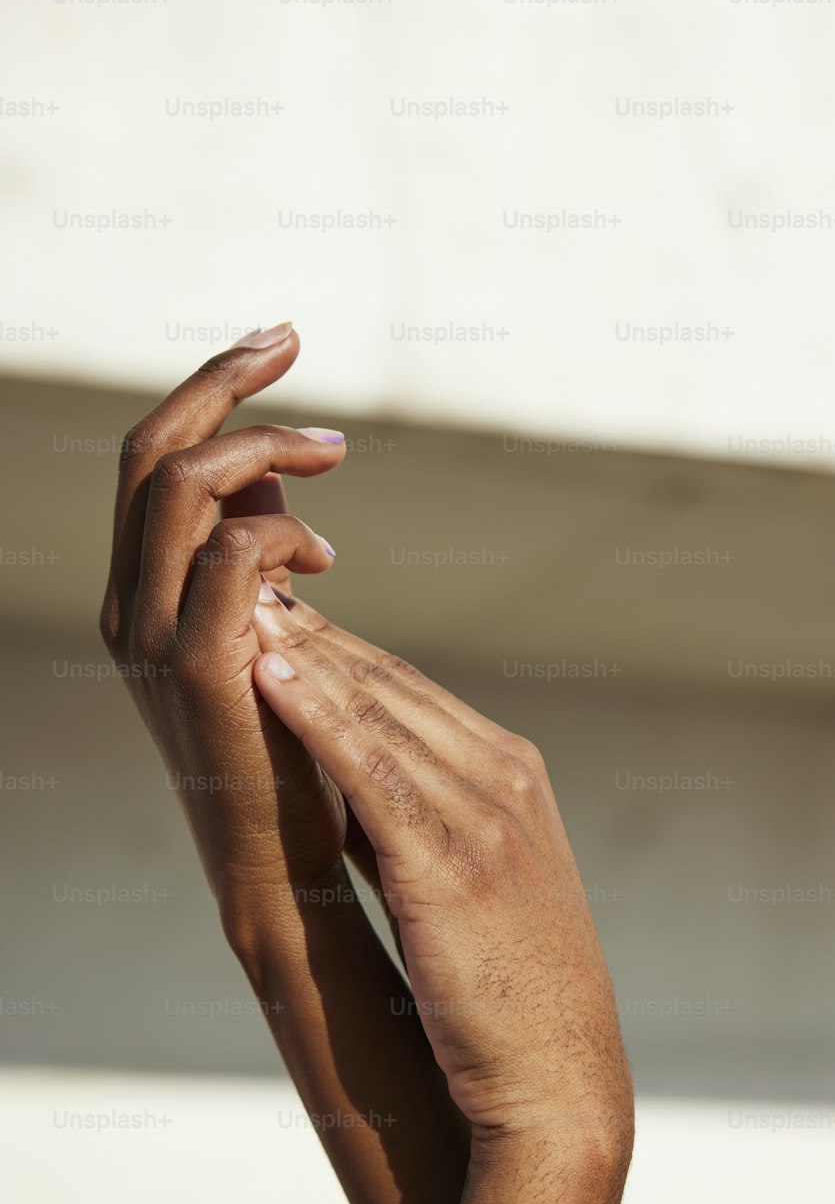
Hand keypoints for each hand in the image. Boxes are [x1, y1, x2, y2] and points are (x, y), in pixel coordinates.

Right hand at [99, 323, 349, 954]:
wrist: (281, 864)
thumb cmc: (285, 750)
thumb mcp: (264, 633)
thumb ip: (255, 555)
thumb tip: (274, 473)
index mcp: (141, 594)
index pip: (152, 461)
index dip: (208, 389)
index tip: (277, 343)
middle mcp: (132, 609)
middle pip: (150, 453)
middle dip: (222, 381)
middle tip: (292, 338)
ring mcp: (160, 641)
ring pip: (179, 490)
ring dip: (261, 448)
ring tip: (333, 454)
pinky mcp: (209, 673)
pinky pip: (230, 561)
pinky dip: (278, 533)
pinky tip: (323, 556)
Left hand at [249, 599, 634, 1157]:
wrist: (559, 1083)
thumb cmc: (511, 995)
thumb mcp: (474, 883)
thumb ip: (417, 821)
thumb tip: (343, 779)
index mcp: (513, 778)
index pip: (411, 690)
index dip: (337, 646)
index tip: (277, 611)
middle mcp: (505, 778)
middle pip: (391, 684)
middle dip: (313, 630)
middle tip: (243, 578)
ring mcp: (485, 815)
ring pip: (377, 709)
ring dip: (304, 651)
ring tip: (240, 602)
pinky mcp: (451, 861)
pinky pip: (370, 768)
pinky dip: (315, 715)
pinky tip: (267, 674)